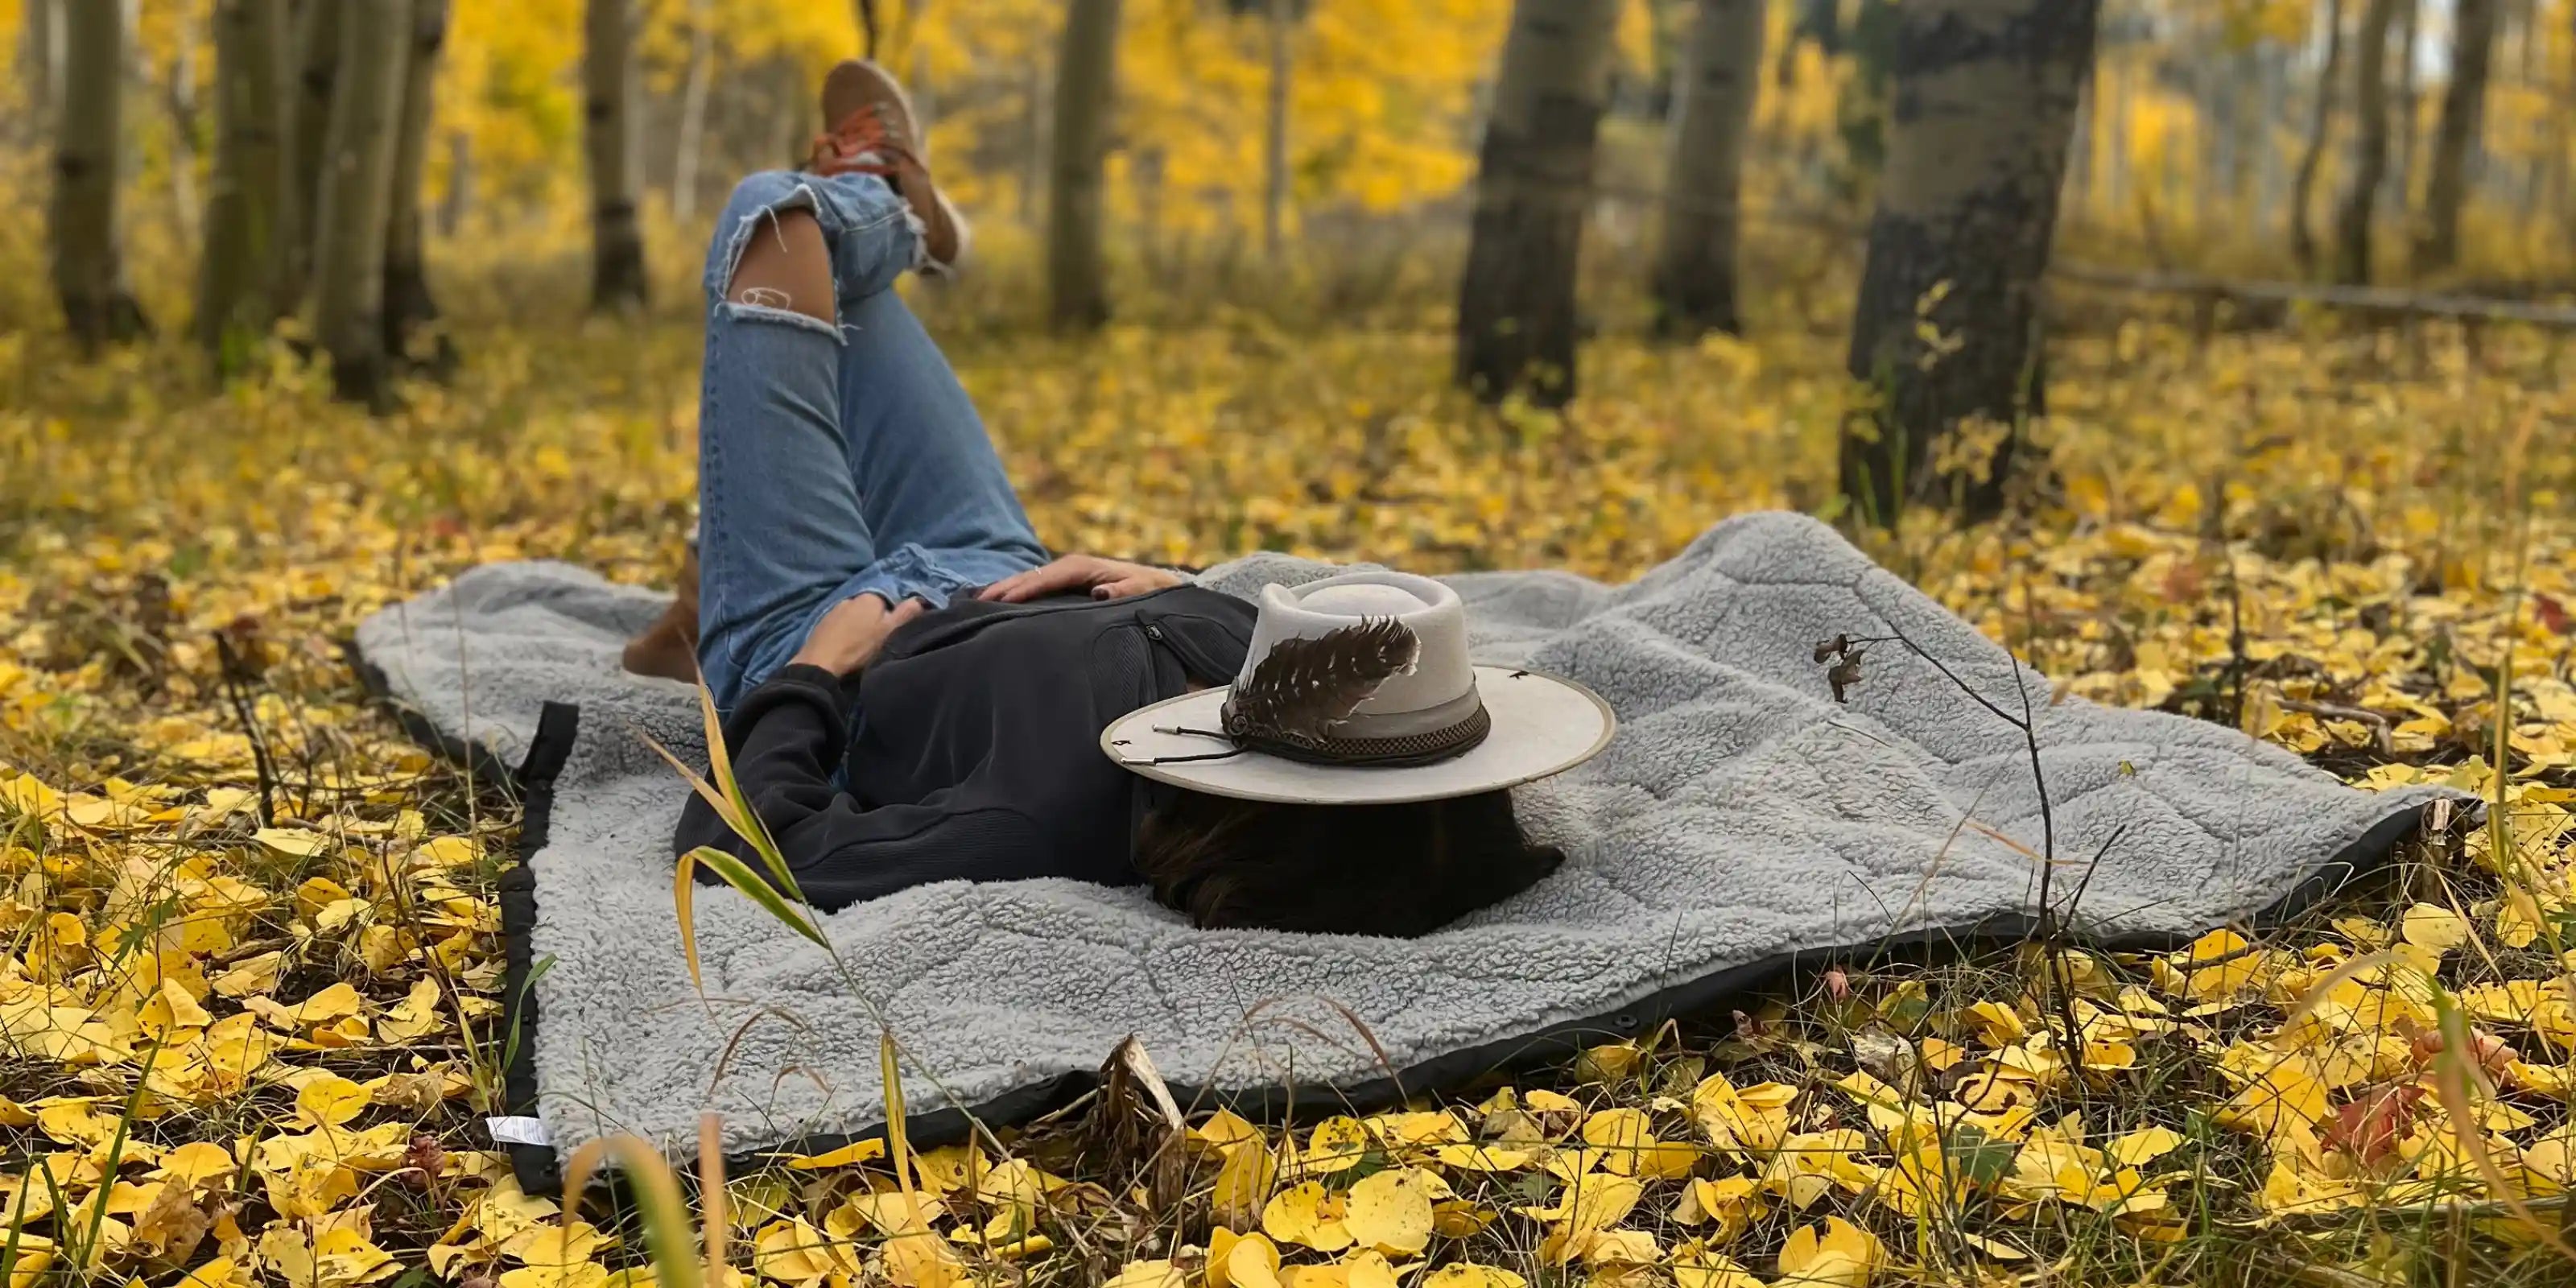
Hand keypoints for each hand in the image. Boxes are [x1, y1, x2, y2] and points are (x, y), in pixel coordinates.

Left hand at [789, 594, 924, 675]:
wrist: (821, 663)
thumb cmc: (860, 648)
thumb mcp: (890, 632)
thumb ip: (907, 613)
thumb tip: (920, 599)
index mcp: (871, 597)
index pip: (891, 602)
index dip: (894, 618)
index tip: (893, 635)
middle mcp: (852, 598)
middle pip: (871, 609)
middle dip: (876, 622)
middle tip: (878, 643)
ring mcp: (834, 609)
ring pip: (855, 617)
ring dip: (860, 628)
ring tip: (861, 647)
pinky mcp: (822, 623)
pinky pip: (841, 625)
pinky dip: (846, 633)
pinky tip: (846, 647)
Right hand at [976, 555, 1184, 603]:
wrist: (1158, 585)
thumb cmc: (1151, 591)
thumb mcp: (1142, 591)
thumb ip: (1124, 592)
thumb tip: (1100, 593)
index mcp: (1084, 567)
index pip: (1047, 579)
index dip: (1024, 590)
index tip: (1002, 600)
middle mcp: (1071, 566)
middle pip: (1031, 576)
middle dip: (1005, 586)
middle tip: (977, 599)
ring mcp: (1067, 573)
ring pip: (1029, 579)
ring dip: (1005, 588)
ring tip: (978, 599)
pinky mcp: (1065, 581)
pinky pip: (1036, 585)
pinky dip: (1016, 590)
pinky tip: (999, 600)